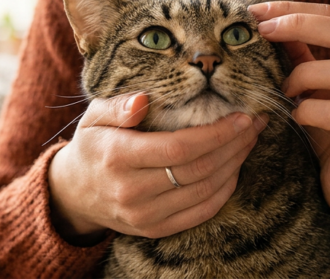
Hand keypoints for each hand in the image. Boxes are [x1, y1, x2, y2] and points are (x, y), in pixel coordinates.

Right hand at [48, 92, 267, 243]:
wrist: (75, 193)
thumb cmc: (93, 145)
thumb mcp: (94, 117)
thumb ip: (118, 106)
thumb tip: (143, 100)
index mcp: (118, 157)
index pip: (179, 147)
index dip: (216, 133)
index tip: (240, 116)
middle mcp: (131, 192)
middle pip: (198, 169)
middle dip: (234, 145)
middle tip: (254, 124)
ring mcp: (144, 216)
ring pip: (204, 191)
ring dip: (235, 165)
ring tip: (249, 140)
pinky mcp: (155, 230)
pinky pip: (201, 212)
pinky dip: (225, 190)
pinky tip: (235, 167)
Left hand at [250, 1, 329, 259]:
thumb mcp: (318, 90)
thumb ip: (303, 58)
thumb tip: (270, 24)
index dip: (296, 9)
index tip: (258, 11)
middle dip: (298, 25)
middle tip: (262, 30)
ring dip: (304, 74)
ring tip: (284, 89)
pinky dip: (309, 110)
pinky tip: (296, 115)